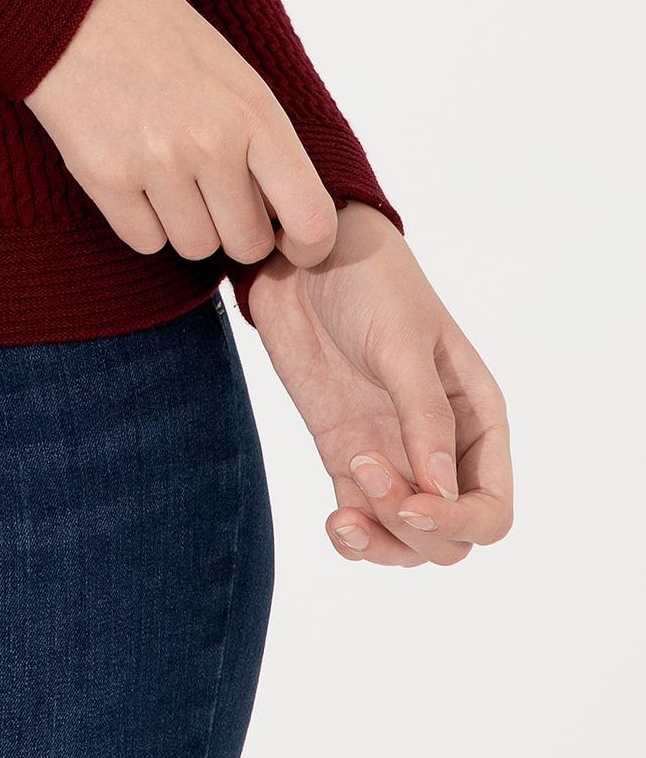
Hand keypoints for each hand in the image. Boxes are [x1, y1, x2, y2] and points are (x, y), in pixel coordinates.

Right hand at [24, 0, 340, 266]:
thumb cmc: (156, 31)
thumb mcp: (231, 72)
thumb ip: (260, 141)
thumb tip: (280, 216)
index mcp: (254, 111)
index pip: (311, 219)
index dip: (307, 245)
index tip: (289, 241)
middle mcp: (212, 142)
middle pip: (247, 243)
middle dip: (233, 226)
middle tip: (210, 188)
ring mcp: (157, 162)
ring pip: (195, 247)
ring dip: (184, 223)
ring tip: (165, 171)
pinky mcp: (104, 175)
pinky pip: (144, 240)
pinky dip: (141, 220)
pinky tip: (131, 174)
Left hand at [239, 201, 512, 566]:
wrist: (303, 254)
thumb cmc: (368, 282)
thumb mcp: (401, 341)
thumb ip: (424, 416)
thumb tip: (443, 494)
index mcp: (477, 418)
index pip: (492, 509)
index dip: (459, 523)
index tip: (413, 504)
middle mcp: (443, 448)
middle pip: (451, 538)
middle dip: (412, 528)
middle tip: (363, 469)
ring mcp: (394, 456)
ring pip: (407, 542)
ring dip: (381, 541)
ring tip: (342, 513)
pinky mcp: (347, 456)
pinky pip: (362, 522)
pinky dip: (352, 539)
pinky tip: (335, 523)